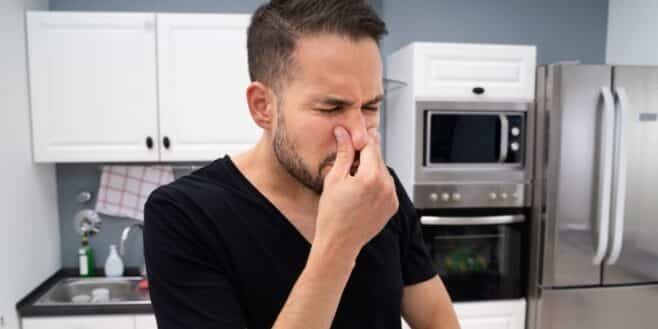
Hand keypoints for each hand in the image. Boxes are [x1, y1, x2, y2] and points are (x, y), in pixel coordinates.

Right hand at [313, 126, 399, 256]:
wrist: (340, 243)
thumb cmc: (332, 214)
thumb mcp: (334, 179)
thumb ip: (344, 153)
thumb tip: (344, 132)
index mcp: (371, 176)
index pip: (370, 145)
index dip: (359, 139)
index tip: (351, 136)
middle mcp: (386, 185)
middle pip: (378, 157)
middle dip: (364, 155)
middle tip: (348, 161)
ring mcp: (392, 196)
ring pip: (382, 171)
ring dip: (370, 169)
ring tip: (352, 181)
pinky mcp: (393, 205)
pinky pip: (386, 185)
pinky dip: (376, 183)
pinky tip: (361, 192)